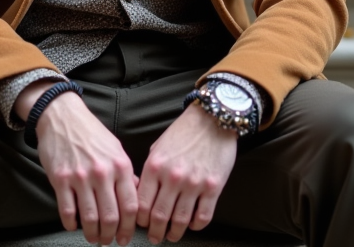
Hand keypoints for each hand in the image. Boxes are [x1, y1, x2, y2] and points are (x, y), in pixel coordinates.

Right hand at [22, 83, 139, 244]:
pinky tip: (74, 225)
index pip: (131, 206)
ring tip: (93, 238)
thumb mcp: (117, 149)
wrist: (63, 116)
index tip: (126, 237)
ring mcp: (80, 177)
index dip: (130, 228)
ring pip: (90, 218)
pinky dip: (71, 224)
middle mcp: (102, 173)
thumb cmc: (92, 133)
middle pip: (111, 217)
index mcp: (120, 166)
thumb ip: (128, 174)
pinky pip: (67, 211)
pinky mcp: (60, 179)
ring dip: (92, 234)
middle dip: (111, 236)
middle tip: (108, 241)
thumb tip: (139, 196)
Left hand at [136, 103, 237, 242]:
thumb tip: (142, 195)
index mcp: (155, 166)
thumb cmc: (183, 132)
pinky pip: (203, 216)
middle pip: (159, 217)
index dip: (140, 220)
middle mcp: (172, 177)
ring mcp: (194, 183)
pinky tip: (193, 225)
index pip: (141, 204)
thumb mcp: (158, 147)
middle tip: (155, 237)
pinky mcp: (214, 187)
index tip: (142, 225)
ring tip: (172, 235)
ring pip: (180, 221)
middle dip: (154, 232)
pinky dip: (196, 226)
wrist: (212, 119)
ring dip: (174, 233)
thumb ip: (150, 171)